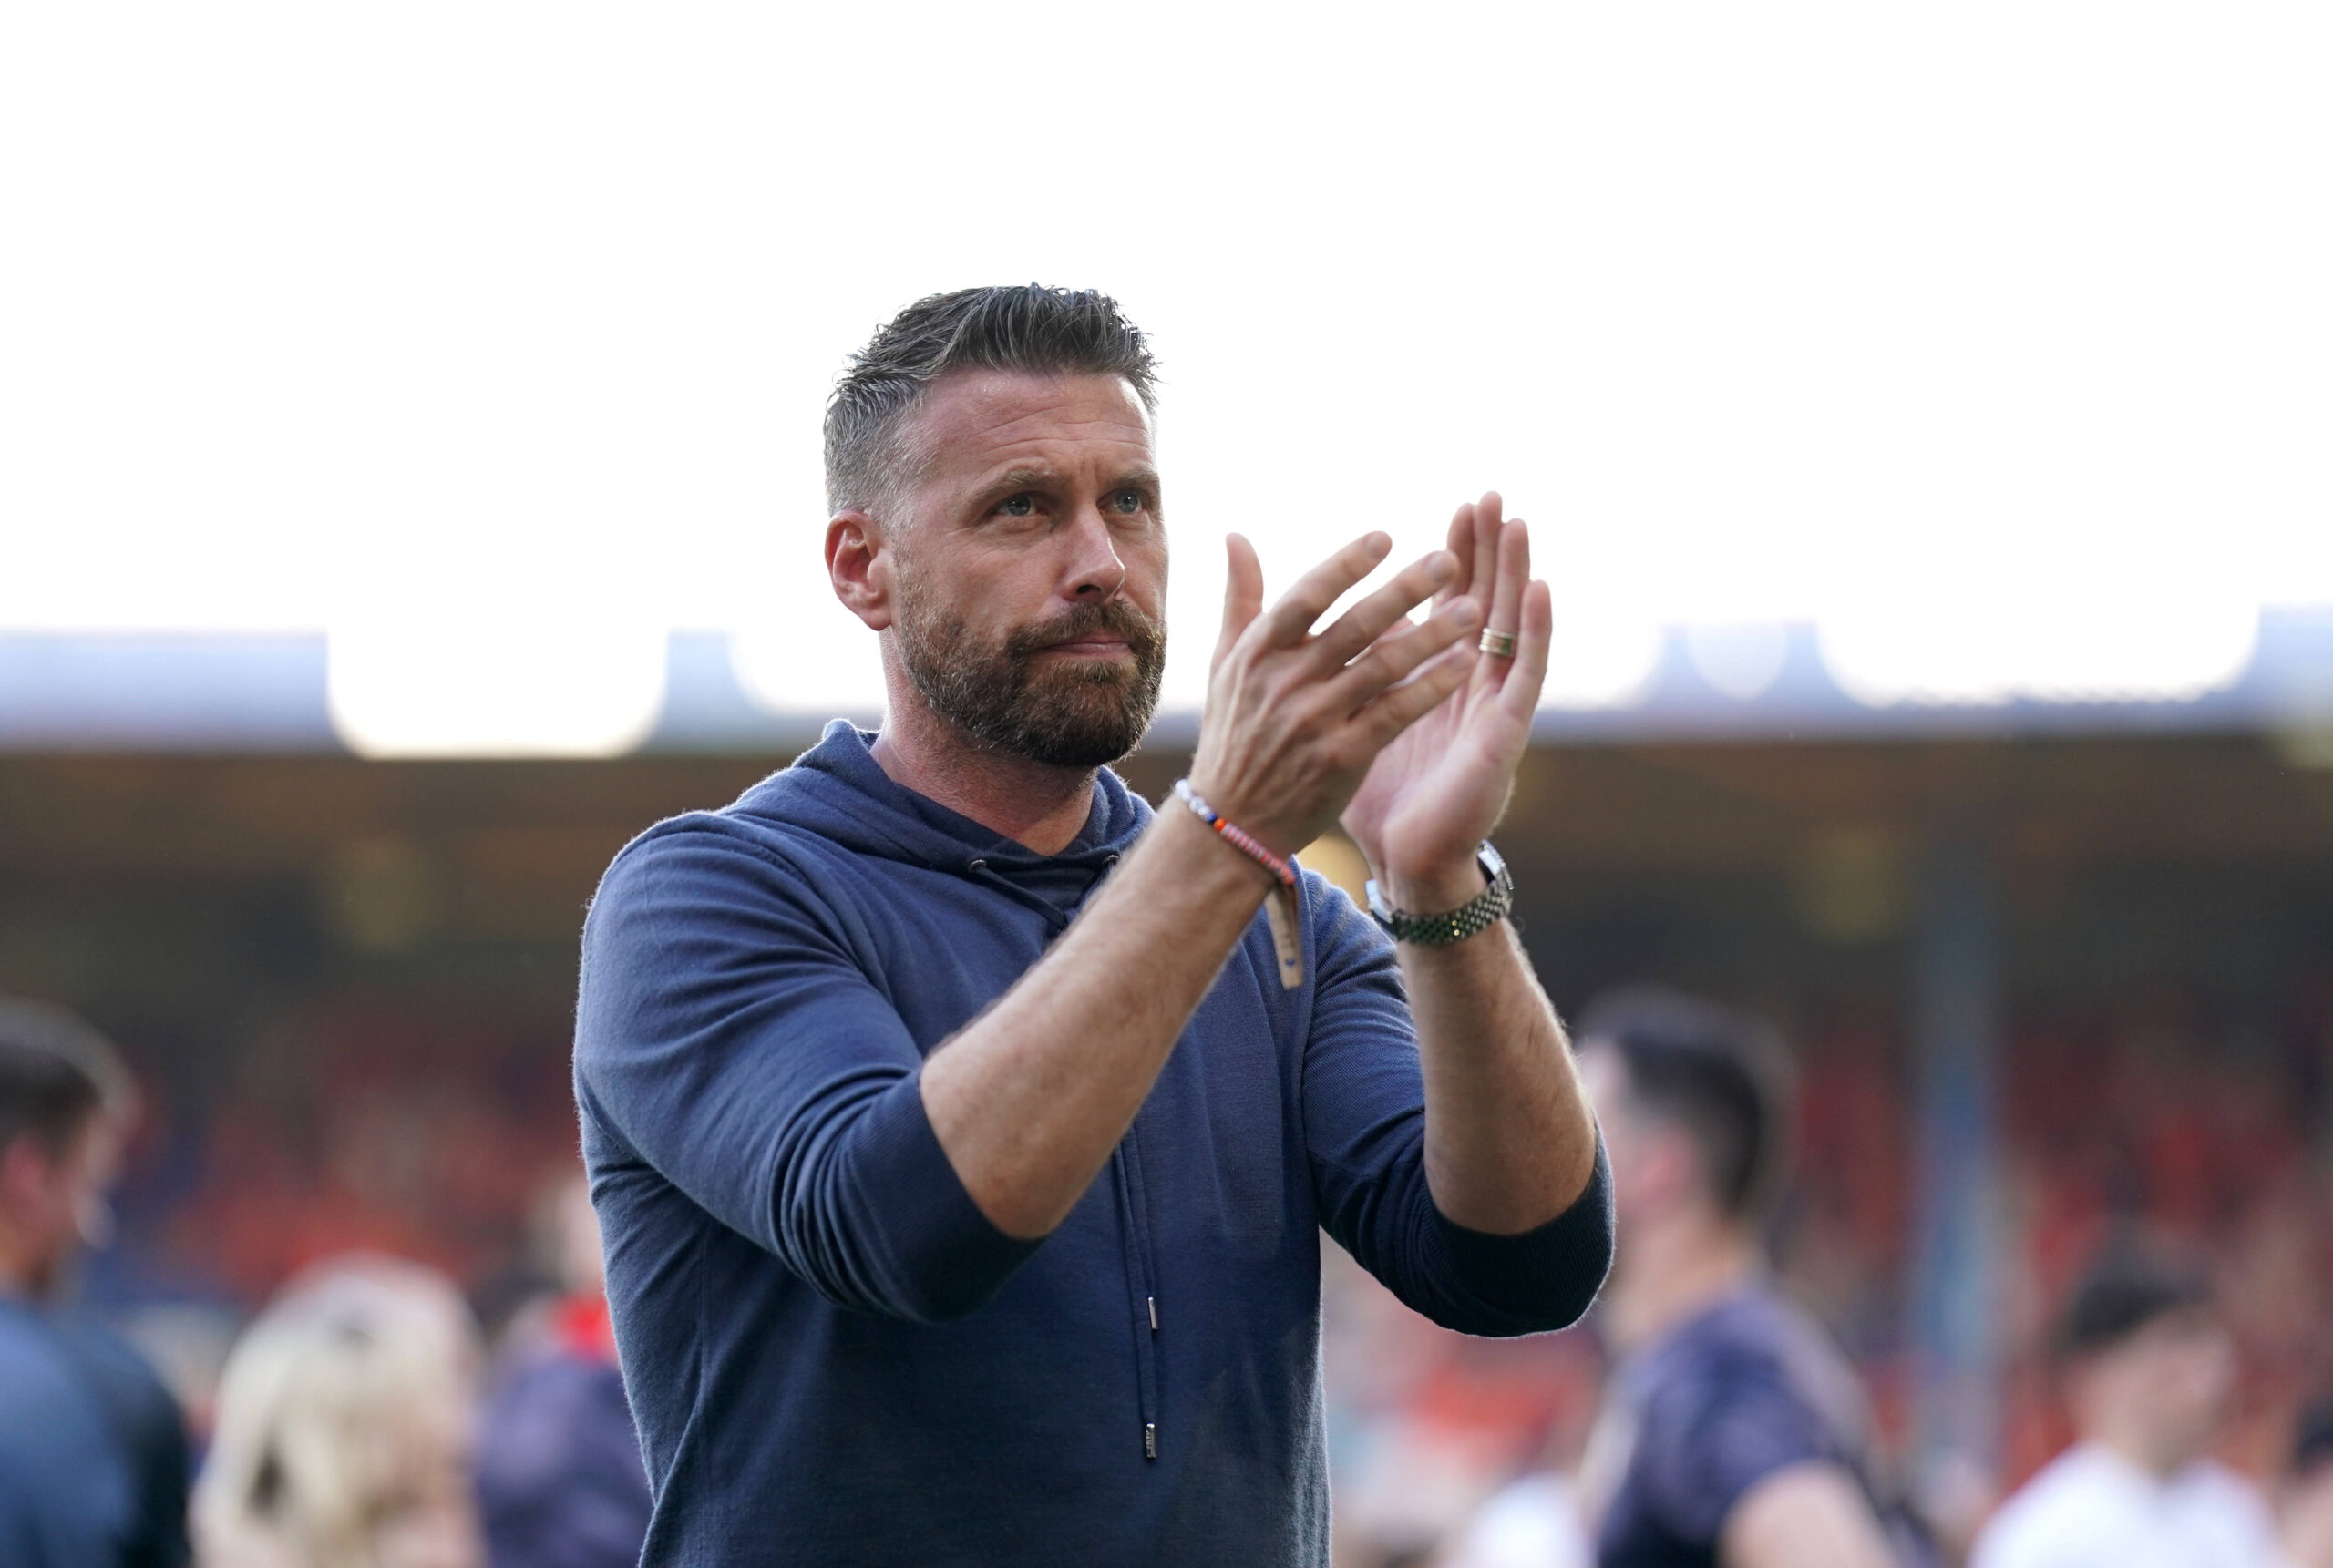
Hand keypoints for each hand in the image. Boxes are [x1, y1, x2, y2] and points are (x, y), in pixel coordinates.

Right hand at [1188, 530, 1484, 857]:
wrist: (1233, 820)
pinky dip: (1430, 687)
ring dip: (1432, 635)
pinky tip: (1463, 665)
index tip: (1386, 537)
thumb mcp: (1225, 663)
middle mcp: (1286, 682)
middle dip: (1405, 589)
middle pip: (1355, 625)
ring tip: (1473, 609)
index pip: (1305, 596)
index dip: (1345, 565)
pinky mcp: (1342, 757)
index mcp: (1258, 652)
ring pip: (1383, 667)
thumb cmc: (1234, 732)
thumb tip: (1236, 535)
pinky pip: (1395, 714)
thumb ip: (1240, 598)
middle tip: (1448, 560)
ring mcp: (1315, 721)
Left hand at [1340, 493, 1549, 910]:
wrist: (1399, 856)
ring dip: (1517, 573)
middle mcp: (1470, 682)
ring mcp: (1491, 703)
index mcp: (1435, 675)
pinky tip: (1541, 588)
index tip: (1456, 508)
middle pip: (1484, 600)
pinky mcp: (1506, 730)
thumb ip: (1345, 659)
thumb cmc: (1378, 790)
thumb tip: (1329, 613)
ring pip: (1511, 625)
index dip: (1455, 555)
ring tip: (1518, 524)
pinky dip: (1538, 628)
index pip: (1451, 600)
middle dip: (1487, 550)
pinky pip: (1528, 672)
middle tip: (1490, 497)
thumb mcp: (1352, 710)